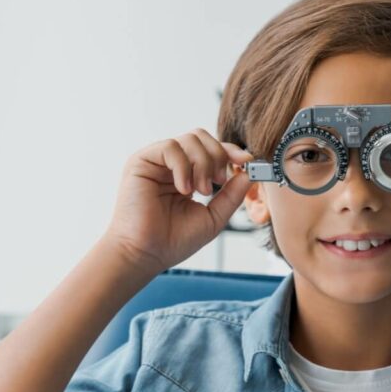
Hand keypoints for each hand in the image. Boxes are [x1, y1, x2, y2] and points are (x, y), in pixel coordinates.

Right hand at [102, 129, 253, 273]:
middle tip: (219, 183)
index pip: (211, 150)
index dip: (231, 151)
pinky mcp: (141, 161)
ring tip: (201, 191)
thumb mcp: (213, 217)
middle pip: (202, 137)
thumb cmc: (173, 240)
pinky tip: (184, 189)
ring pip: (190, 139)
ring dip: (203, 164)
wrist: (146, 254)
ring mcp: (156, 161)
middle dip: (218, 156)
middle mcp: (171, 165)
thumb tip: (249, 173)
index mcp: (187, 175)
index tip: (247, 161)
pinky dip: (184, 167)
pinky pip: (171, 147)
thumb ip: (232, 195)